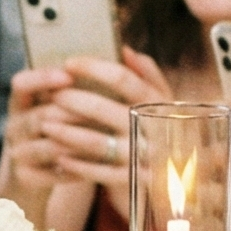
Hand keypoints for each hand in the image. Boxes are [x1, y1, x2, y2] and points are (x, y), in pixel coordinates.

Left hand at [11, 50, 171, 199]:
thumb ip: (148, 75)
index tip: (68, 63)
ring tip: (45, 124)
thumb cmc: (167, 129)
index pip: (122, 78)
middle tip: (51, 95)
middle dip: (71, 100)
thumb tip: (124, 50)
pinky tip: (59, 158)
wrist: (185, 177)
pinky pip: (99, 173)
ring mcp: (143, 156)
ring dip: (66, 133)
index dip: (93, 68)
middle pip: (103, 109)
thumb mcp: (167, 101)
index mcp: (158, 102)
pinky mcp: (135, 180)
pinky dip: (77, 165)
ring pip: (96, 143)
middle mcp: (151, 128)